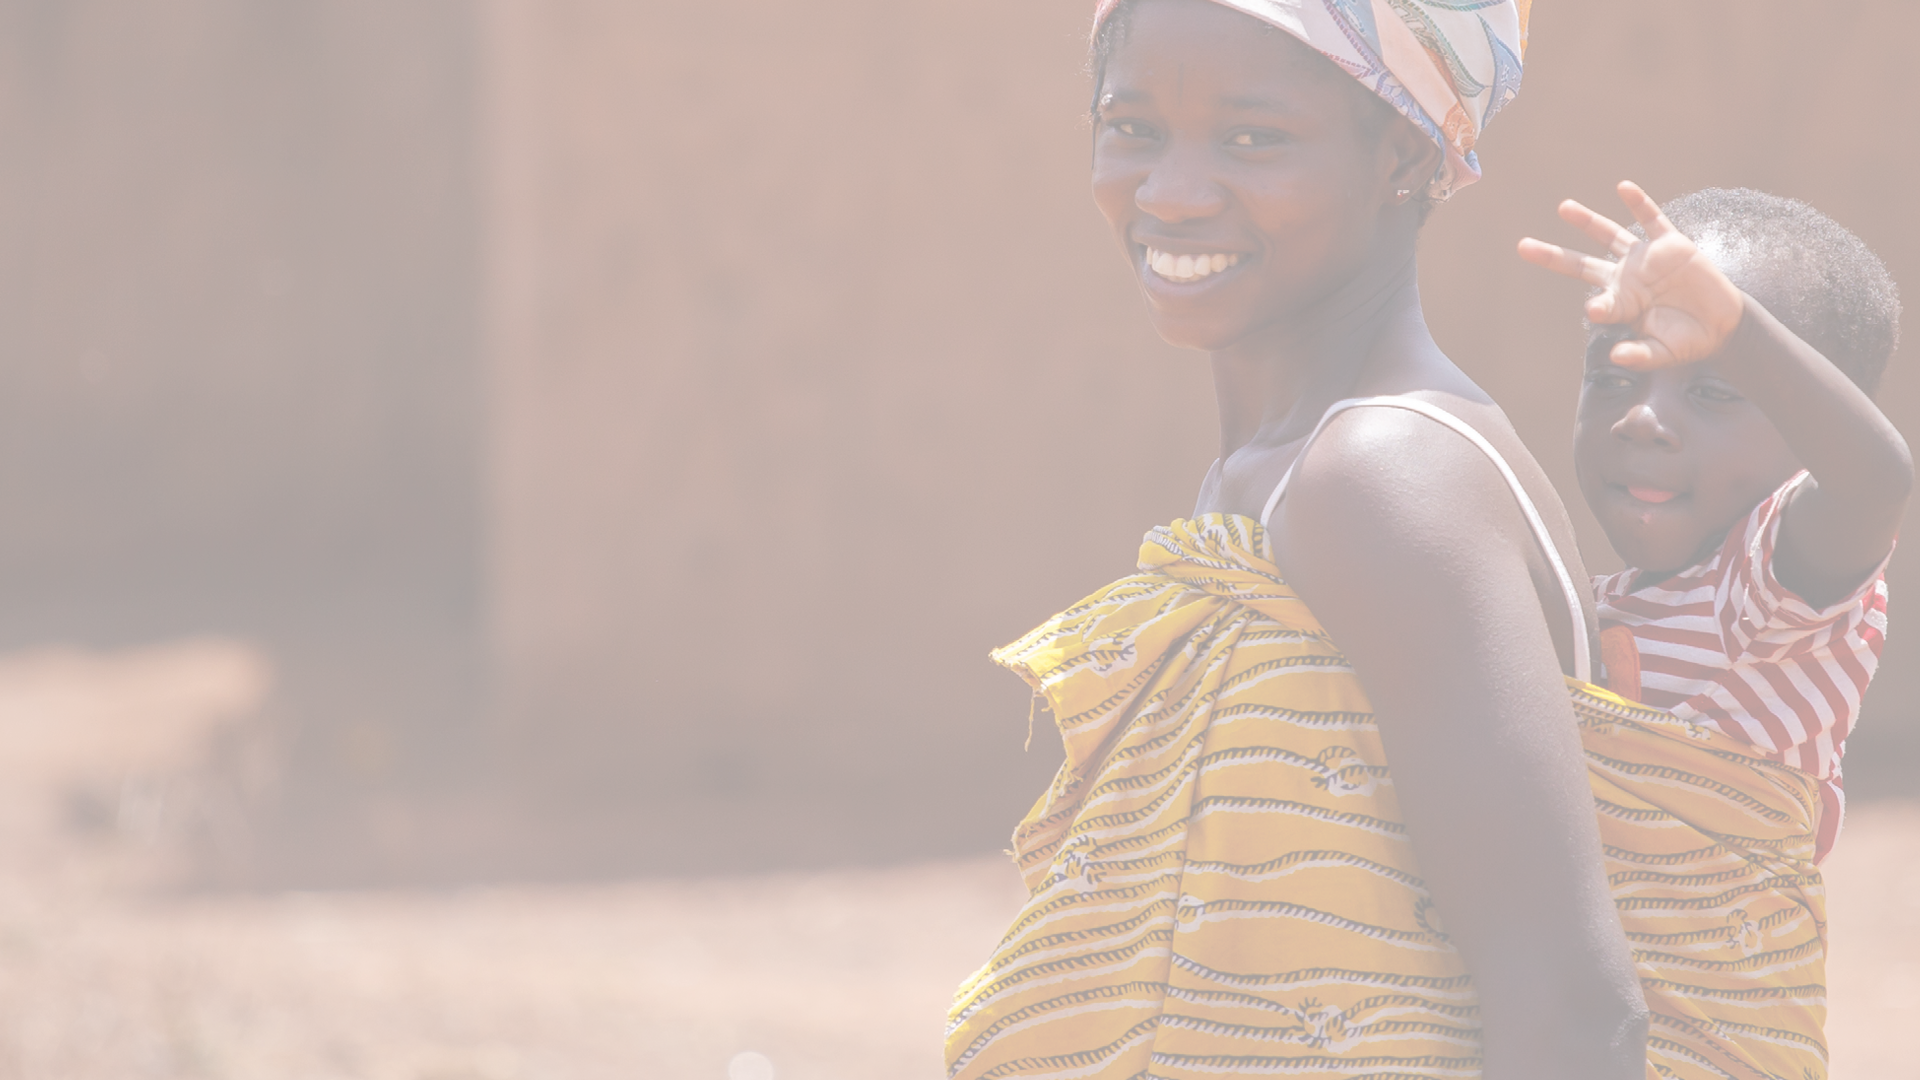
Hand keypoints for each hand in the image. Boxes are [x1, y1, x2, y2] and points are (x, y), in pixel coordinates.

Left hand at [1517, 181, 1743, 369]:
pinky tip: (1623, 187)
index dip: (1598, 307)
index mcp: (1621, 304)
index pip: (1600, 303)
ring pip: (1610, 235)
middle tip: (1523, 247)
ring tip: (1563, 208)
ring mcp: (1646, 259)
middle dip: (1553, 256)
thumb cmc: (1685, 341)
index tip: (1596, 310)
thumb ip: (1639, 355)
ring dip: (1587, 221)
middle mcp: (1626, 278)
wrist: (1720, 325)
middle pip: (1582, 263)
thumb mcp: (1662, 353)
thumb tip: (1617, 357)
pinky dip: (1640, 202)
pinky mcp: (1672, 245)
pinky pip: (1653, 219)